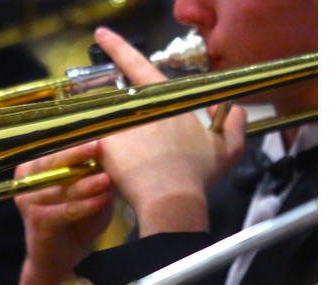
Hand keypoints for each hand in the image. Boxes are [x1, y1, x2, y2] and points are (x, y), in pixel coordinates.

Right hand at [8, 142, 113, 284]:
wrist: (56, 262)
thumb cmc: (75, 223)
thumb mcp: (87, 194)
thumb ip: (94, 176)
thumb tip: (110, 154)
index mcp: (34, 169)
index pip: (57, 150)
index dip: (77, 141)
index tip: (100, 133)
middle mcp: (26, 181)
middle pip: (54, 162)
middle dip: (78, 154)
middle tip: (99, 145)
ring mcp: (28, 201)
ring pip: (62, 187)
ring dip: (86, 184)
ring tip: (108, 180)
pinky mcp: (37, 221)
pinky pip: (65, 210)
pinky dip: (85, 205)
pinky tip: (103, 200)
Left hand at [94, 27, 246, 236]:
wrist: (170, 200)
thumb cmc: (198, 174)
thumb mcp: (229, 147)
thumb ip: (234, 121)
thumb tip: (228, 105)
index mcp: (163, 100)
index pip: (136, 65)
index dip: (117, 47)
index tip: (101, 34)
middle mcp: (135, 108)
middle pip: (119, 100)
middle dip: (124, 117)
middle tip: (137, 142)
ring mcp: (116, 126)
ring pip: (109, 124)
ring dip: (118, 141)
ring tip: (135, 166)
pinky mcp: (102, 147)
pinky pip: (99, 148)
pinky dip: (107, 160)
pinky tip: (118, 176)